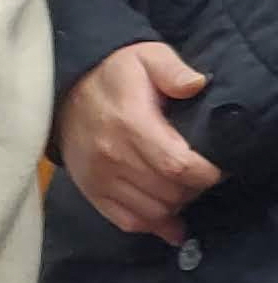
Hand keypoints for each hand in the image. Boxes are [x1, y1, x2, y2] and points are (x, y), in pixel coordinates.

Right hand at [56, 40, 221, 241]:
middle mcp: (112, 156)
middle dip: (194, 189)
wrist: (66, 90)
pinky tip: (169, 219)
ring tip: (183, 188)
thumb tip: (197, 84)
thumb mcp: (146, 58)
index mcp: (130, 123)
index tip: (217, 168)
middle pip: (169, 193)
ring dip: (176, 206)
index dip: (205, 174)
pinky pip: (128, 221)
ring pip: (153, 212)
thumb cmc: (115, 75)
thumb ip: (173, 70)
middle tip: (200, 175)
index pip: (176, 165)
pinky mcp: (91, 191)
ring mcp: (99, 178)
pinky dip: (153, 224)